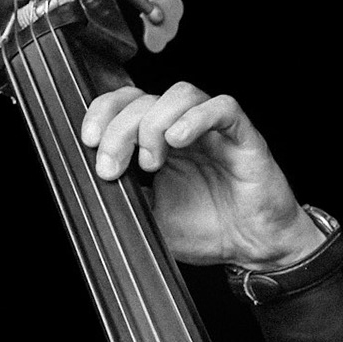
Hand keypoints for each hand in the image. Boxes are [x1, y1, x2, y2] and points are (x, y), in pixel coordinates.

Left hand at [79, 82, 326, 268]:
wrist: (253, 248)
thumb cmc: (209, 230)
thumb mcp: (150, 218)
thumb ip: (125, 196)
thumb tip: (90, 185)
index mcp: (160, 141)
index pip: (125, 104)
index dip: (103, 113)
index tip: (88, 142)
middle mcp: (185, 128)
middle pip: (145, 99)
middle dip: (120, 129)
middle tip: (112, 166)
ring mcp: (214, 130)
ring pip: (181, 93)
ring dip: (155, 122)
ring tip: (151, 162)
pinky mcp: (244, 137)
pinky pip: (223, 108)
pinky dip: (197, 117)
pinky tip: (179, 139)